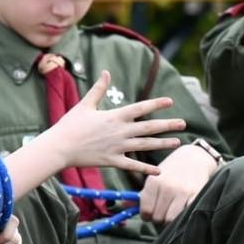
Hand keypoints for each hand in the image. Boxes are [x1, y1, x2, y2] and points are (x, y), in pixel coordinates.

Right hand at [54, 71, 184, 173]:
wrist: (59, 147)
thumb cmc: (70, 125)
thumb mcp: (85, 104)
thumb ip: (99, 89)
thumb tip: (106, 72)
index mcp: (114, 116)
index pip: (140, 108)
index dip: (156, 104)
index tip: (170, 101)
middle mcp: (120, 132)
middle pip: (149, 127)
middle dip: (167, 125)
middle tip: (183, 124)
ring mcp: (117, 147)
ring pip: (145, 146)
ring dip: (162, 144)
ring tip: (177, 143)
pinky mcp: (112, 161)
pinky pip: (133, 165)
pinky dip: (146, 169)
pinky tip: (159, 171)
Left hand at [137, 144, 216, 224]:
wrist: (195, 157)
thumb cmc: (172, 169)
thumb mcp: (155, 177)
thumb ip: (143, 194)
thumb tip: (126, 207)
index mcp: (154, 182)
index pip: (146, 210)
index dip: (146, 216)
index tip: (149, 215)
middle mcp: (168, 187)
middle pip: (158, 217)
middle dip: (158, 218)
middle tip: (161, 212)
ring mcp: (183, 192)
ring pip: (171, 219)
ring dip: (169, 219)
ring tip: (171, 212)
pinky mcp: (196, 195)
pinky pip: (185, 214)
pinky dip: (182, 215)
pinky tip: (182, 208)